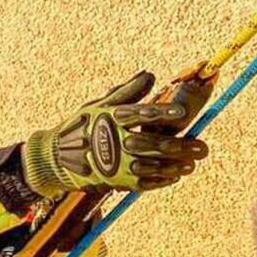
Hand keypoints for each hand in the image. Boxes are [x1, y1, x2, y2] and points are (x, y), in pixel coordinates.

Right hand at [22, 70, 209, 198]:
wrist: (54, 158)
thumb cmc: (79, 127)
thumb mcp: (98, 105)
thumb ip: (126, 92)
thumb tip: (150, 74)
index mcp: (110, 118)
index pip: (139, 114)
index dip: (162, 112)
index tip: (182, 112)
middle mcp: (112, 141)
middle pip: (152, 143)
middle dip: (180, 146)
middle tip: (202, 146)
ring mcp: (113, 163)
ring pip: (151, 166)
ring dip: (175, 166)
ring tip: (192, 164)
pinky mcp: (112, 180)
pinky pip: (141, 182)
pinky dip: (160, 180)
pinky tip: (174, 177)